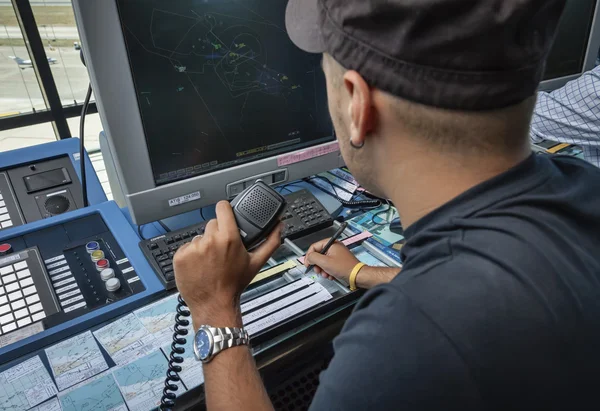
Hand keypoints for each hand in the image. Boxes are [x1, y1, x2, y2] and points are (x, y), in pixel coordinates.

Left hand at [173, 201, 281, 326]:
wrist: (214, 304)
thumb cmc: (234, 285)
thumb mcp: (256, 263)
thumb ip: (270, 242)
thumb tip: (279, 227)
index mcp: (228, 237)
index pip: (222, 207)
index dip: (225, 210)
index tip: (226, 214)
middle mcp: (209, 240)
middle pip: (212, 223)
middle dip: (217, 233)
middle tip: (222, 249)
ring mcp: (193, 248)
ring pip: (199, 236)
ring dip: (204, 245)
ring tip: (210, 260)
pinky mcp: (180, 256)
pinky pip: (186, 247)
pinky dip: (191, 255)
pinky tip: (199, 266)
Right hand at [304, 239, 359, 282]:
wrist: (356, 275)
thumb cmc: (345, 267)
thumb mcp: (325, 262)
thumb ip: (313, 258)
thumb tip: (308, 258)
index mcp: (331, 243)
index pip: (314, 247)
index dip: (309, 256)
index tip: (308, 264)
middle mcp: (334, 247)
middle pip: (318, 255)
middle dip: (317, 265)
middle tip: (317, 270)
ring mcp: (336, 254)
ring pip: (323, 261)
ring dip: (322, 269)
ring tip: (326, 274)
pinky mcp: (338, 261)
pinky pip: (329, 265)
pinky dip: (328, 271)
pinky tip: (331, 275)